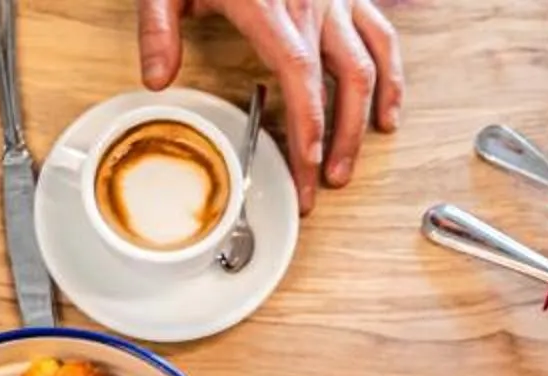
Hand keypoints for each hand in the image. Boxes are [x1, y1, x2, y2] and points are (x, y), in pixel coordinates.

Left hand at [139, 0, 403, 209]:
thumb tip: (157, 79)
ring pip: (367, 65)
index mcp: (269, 3)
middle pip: (342, 80)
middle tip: (321, 185)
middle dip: (336, 141)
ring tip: (348, 165)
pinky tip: (386, 114)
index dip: (309, 123)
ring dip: (363, 121)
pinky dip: (391, 78)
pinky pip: (381, 37)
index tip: (308, 163)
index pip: (299, 74)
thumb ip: (158, 27)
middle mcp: (311, 2)